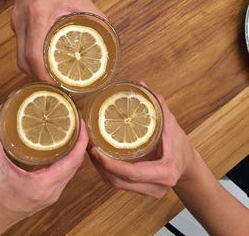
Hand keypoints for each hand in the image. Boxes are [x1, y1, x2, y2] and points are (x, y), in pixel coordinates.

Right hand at [0, 108, 88, 235]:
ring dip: (73, 152)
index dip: (81, 141)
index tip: (81, 124)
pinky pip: (61, 175)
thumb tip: (1, 112)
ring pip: (69, 171)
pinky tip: (57, 148)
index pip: (73, 161)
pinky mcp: (44, 195)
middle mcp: (50, 192)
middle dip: (79, 143)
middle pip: (75, 165)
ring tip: (70, 132)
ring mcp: (49, 196)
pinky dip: (63, 160)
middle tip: (75, 122)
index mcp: (43, 186)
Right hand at [10, 0, 105, 80]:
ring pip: (19, 57)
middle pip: (22, 62)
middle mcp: (23, 23)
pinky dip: (30, 57)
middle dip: (36, 77)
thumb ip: (95, 16)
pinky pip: (20, 47)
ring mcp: (16, 24)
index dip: (42, 74)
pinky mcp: (15, 24)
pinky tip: (43, 57)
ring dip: (32, 69)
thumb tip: (107, 35)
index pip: (33, 55)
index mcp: (38, 17)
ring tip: (48, 73)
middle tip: (53, 83)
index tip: (54, 83)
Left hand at [88, 82, 196, 198]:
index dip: (110, 164)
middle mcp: (156, 187)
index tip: (95, 151)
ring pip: (116, 185)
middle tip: (87, 147)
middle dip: (99, 165)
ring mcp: (148, 191)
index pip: (132, 173)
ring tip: (89, 151)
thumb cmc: (180, 145)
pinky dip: (106, 171)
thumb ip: (157, 105)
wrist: (188, 165)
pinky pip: (118, 184)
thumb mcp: (171, 123)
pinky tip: (98, 158)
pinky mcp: (141, 190)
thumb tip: (140, 84)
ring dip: (100, 169)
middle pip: (118, 182)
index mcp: (165, 172)